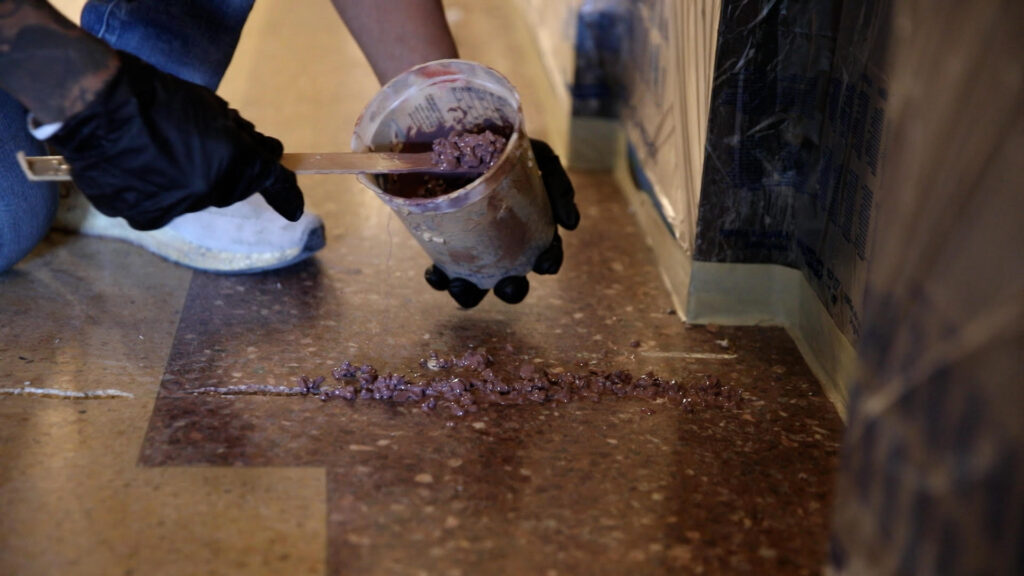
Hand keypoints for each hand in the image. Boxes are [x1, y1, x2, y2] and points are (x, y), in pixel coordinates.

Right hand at [46, 51, 302, 230]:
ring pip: (192, 197)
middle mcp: (212, 194)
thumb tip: (263, 152)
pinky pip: (157, 205)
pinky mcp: (142, 217)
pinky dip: (152, 189)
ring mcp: (175, 209)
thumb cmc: (156, 98)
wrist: (97, 108)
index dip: (286, 194)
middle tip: (202, 142)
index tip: (296, 209)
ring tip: (159, 148)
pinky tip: (137, 165)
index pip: (272, 182)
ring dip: (186, 178)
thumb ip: (241, 135)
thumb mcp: (210, 108)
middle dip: (225, 168)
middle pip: (229, 187)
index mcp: (236, 164)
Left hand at [424, 138, 579, 307]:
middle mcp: (502, 246)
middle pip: (511, 280)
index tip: (544, 264)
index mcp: (528, 229)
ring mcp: (471, 247)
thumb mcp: (537, 156)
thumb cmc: (502, 145)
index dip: (548, 263)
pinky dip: (438, 278)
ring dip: (469, 295)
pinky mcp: (442, 243)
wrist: (457, 132)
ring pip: (474, 285)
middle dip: (511, 291)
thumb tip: (571, 225)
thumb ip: (558, 185)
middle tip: (506, 286)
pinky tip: (436, 274)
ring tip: (458, 285)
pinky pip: (440, 270)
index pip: (545, 255)